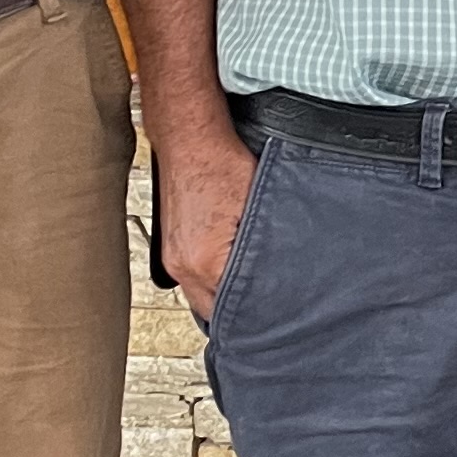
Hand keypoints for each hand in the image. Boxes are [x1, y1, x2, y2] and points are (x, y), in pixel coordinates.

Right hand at [152, 124, 260, 325]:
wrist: (190, 140)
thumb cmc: (222, 165)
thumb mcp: (259, 206)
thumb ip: (269, 247)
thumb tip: (286, 275)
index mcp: (206, 261)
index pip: (236, 310)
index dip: (260, 314)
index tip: (280, 315)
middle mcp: (183, 266)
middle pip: (214, 312)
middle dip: (240, 313)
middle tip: (270, 311)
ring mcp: (172, 259)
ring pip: (201, 297)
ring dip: (224, 296)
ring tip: (252, 292)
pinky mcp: (170, 249)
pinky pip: (193, 279)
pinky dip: (212, 279)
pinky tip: (231, 271)